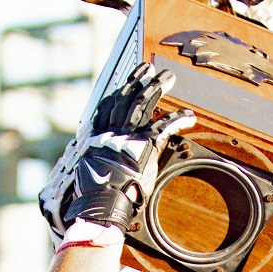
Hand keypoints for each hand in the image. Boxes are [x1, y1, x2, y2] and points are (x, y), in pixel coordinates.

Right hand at [39, 61, 194, 233]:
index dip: (116, 95)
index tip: (124, 84)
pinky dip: (178, 120)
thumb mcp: (83, 177)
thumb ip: (89, 168)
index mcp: (97, 139)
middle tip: (147, 68)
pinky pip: (164, 127)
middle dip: (137, 81)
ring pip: (143, 104)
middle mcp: (111, 133)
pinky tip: (189, 115)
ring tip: (167, 77)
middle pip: (125, 100)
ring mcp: (128, 137)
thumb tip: (83, 176)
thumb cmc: (91, 198)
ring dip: (156, 88)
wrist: (100, 203)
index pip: (106, 109)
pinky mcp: (145, 146)